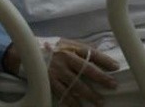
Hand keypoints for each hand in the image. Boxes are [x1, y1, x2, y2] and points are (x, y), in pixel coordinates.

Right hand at [4, 38, 118, 105]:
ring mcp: (57, 72)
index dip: (105, 60)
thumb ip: (81, 48)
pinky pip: (62, 94)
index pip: (92, 54)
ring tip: (99, 101)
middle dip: (102, 79)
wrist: (27, 52)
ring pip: (76, 85)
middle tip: (113, 85)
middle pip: (87, 70)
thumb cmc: (52, 47)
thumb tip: (98, 52)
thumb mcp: (67, 43)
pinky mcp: (49, 82)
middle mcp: (65, 59)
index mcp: (71, 48)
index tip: (116, 67)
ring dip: (89, 95)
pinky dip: (71, 102)